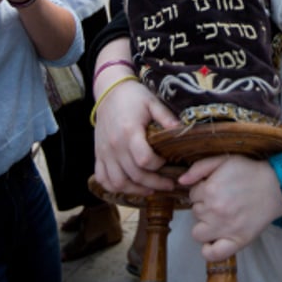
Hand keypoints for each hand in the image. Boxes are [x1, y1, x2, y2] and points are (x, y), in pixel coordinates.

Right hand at [92, 41, 179, 195]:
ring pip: (118, 182)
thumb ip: (166, 118)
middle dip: (154, 183)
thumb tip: (182, 131)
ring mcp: (104, 152)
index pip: (144, 160)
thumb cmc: (134, 97)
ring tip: (150, 190)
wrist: (109, 91)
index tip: (166, 162)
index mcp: (129, 132)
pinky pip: (103, 178)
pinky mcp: (98, 155)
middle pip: (134, 175)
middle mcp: (115, 146)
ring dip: (135, 190)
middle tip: (168, 184)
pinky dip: (114, 187)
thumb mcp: (153, 103)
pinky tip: (129, 186)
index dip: (158, 166)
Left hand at [182, 155, 281, 262]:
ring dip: (205, 225)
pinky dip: (209, 250)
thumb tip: (180, 181)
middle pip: (195, 212)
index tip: (215, 189)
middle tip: (222, 201)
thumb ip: (199, 168)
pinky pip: (212, 254)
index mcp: (210, 190)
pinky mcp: (237, 241)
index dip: (203, 190)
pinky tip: (213, 240)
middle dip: (205, 206)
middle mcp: (214, 211)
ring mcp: (224, 228)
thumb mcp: (224, 160)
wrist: (276, 186)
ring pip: (198, 233)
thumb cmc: (250, 172)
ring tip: (219, 218)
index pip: (193, 195)